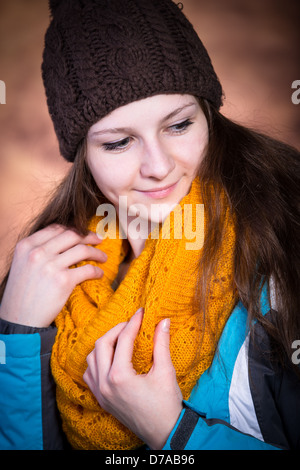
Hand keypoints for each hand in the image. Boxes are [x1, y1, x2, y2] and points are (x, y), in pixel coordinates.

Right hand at [0, 225, 105, 327]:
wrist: (20, 320)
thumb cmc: (23, 294)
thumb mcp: (23, 264)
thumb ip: (38, 250)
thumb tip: (65, 239)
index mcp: (26, 245)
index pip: (56, 227)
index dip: (74, 228)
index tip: (84, 233)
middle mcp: (37, 252)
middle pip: (72, 234)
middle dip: (89, 236)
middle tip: (99, 240)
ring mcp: (50, 266)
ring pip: (83, 250)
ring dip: (97, 252)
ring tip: (103, 257)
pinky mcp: (63, 281)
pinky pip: (88, 269)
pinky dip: (97, 271)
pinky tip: (99, 274)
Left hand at [83, 308, 182, 449]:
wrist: (165, 433)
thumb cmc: (166, 405)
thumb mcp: (165, 372)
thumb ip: (161, 344)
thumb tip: (162, 321)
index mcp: (119, 376)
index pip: (123, 340)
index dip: (133, 322)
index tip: (142, 313)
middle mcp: (104, 384)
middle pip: (101, 344)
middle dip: (116, 330)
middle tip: (131, 324)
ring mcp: (100, 393)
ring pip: (91, 358)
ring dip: (104, 344)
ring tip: (121, 338)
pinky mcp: (101, 399)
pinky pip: (90, 374)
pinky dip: (97, 361)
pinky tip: (110, 357)